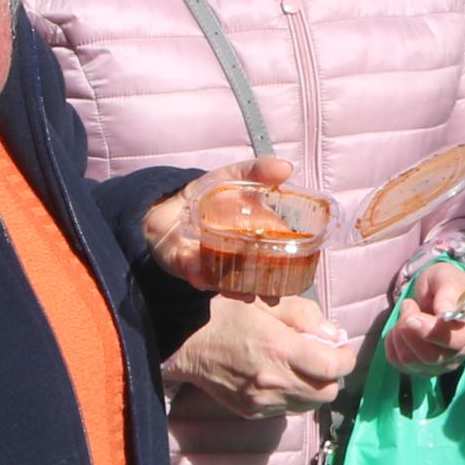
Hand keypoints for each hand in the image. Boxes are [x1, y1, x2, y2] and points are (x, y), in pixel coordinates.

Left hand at [146, 155, 296, 290]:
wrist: (165, 205)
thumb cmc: (208, 193)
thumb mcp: (234, 175)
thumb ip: (257, 171)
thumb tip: (286, 168)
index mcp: (255, 233)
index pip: (279, 248)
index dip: (291, 260)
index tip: (298, 269)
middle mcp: (238, 255)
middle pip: (259, 275)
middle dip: (269, 287)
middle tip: (273, 296)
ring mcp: (215, 263)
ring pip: (233, 283)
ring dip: (239, 291)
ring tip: (245, 295)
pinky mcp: (189, 266)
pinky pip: (197, 275)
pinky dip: (199, 277)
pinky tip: (201, 279)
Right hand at [170, 294, 357, 414]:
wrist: (183, 342)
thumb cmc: (224, 312)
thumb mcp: (266, 300)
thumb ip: (305, 316)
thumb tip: (334, 336)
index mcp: (280, 349)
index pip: (334, 367)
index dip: (345, 356)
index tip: (340, 347)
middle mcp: (274, 381)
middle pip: (327, 392)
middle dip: (331, 375)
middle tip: (321, 357)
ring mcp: (262, 401)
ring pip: (309, 405)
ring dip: (312, 387)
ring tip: (299, 367)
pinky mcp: (251, 412)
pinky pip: (285, 410)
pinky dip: (291, 396)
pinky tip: (277, 377)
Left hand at [383, 260, 464, 373]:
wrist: (440, 293)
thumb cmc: (446, 283)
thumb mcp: (446, 277)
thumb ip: (447, 293)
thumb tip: (445, 313)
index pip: (454, 341)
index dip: (429, 330)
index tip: (411, 310)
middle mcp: (462, 351)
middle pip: (430, 356)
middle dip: (409, 330)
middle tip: (408, 305)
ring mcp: (444, 363)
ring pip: (413, 362)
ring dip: (399, 336)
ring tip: (405, 315)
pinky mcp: (425, 368)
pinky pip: (401, 364)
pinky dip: (393, 345)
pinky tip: (400, 330)